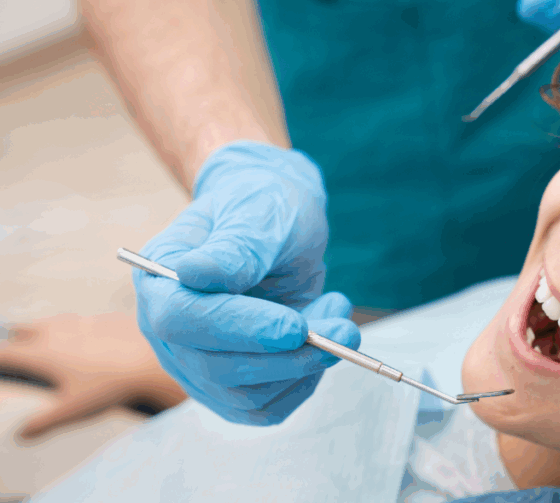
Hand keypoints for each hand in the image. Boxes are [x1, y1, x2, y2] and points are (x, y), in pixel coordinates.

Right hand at [0, 313, 186, 441]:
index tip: (2, 368)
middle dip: (17, 340)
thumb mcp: (72, 409)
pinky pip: (85, 320)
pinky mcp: (105, 317)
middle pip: (24, 330)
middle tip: (19, 352)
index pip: (5, 354)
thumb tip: (22, 432)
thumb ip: (43, 421)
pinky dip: (79, 329)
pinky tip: (88, 340)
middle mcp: (57, 332)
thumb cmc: (110, 387)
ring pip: (53, 321)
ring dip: (46, 330)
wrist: (151, 362)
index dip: (0, 360)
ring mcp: (82, 321)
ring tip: (46, 341)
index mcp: (42, 354)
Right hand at [133, 141, 360, 424]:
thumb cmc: (262, 207)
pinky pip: (265, 407)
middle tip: (345, 328)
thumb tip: (195, 274)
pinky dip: (304, 381)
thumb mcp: (256, 214)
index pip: (182, 321)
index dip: (239, 329)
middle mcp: (168, 330)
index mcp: (160, 279)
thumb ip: (234, 248)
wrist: (276, 222)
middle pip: (216, 368)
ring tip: (338, 314)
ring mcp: (197, 362)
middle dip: (289, 357)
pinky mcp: (231, 384)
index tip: (296, 326)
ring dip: (306, 366)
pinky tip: (325, 340)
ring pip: (247, 396)